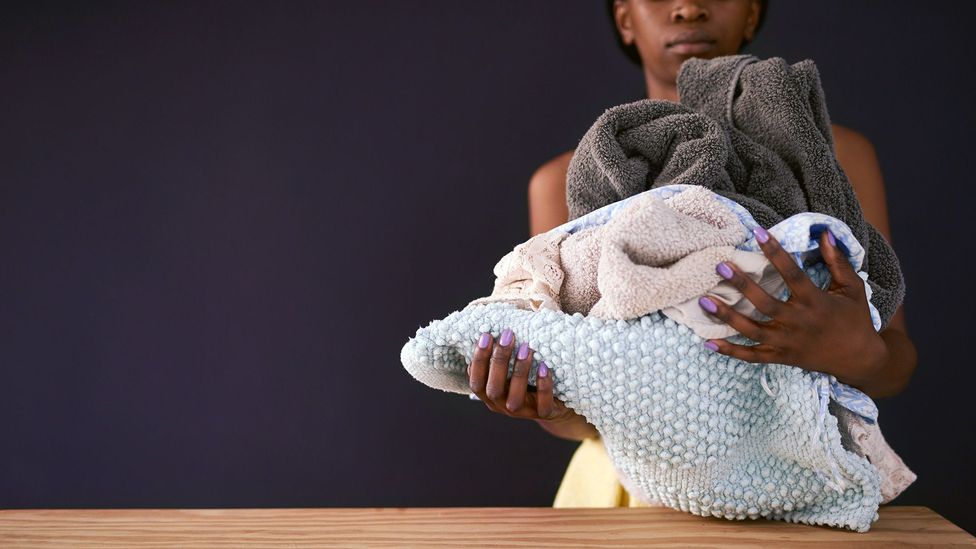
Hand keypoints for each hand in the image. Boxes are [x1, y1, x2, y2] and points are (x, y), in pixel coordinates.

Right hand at [467, 328, 579, 422]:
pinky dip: (543, 385)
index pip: (476, 381)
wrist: (554, 401)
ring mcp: (522, 412)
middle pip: (493, 389)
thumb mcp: (510, 369)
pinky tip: (544, 367)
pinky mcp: (544, 413)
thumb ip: (500, 355)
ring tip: (526, 348)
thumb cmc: (527, 378)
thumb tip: (492, 323)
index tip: (486, 335)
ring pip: (514, 399)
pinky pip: (543, 404)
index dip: (478, 359)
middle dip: (499, 361)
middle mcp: (502, 406)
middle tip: (508, 335)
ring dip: (519, 372)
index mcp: (489, 394)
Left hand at [697, 226, 887, 388]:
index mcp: (816, 302)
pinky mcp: (781, 357)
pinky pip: (752, 356)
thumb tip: (825, 233)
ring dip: (727, 317)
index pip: (793, 274)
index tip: (758, 232)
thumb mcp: (852, 288)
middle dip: (742, 285)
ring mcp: (787, 343)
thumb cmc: (855, 319)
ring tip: (704, 301)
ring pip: (752, 330)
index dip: (776, 252)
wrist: (860, 360)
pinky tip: (708, 342)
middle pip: (765, 304)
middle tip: (720, 266)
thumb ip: (836, 261)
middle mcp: (799, 323)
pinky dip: (730, 351)